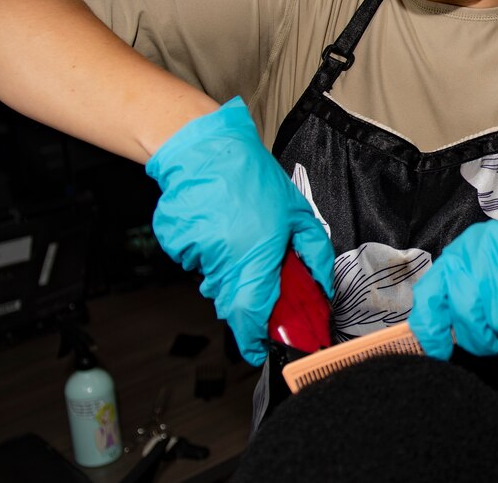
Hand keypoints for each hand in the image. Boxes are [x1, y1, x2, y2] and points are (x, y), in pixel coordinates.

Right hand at [146, 97, 334, 364]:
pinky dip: (206, 251)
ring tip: (236, 232)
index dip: (254, 339)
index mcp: (255, 253)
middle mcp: (222, 258)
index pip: (251, 314)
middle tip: (256, 275)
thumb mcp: (297, 212)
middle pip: (230, 303)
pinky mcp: (175, 242)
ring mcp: (194, 251)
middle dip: (245, 302)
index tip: (260, 348)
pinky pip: (194, 260)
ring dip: (226, 270)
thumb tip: (322, 284)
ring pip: (212, 279)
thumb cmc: (251, 176)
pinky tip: (216, 224)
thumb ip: (314, 251)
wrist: (206, 148)